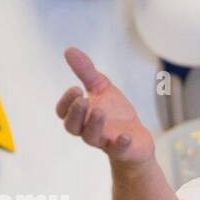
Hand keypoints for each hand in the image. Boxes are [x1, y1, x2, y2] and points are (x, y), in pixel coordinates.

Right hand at [55, 47, 154, 165]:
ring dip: (94, 124)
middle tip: (83, 100)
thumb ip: (85, 71)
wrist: (136, 138)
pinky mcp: (122, 149)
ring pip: (91, 137)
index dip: (66, 102)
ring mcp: (104, 141)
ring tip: (99, 111)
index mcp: (80, 116)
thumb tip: (68, 50)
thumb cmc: (114, 113)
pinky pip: (118, 150)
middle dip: (75, 113)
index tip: (76, 88)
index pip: (63, 112)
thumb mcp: (101, 88)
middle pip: (72, 127)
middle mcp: (87, 130)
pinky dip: (120, 144)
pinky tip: (125, 135)